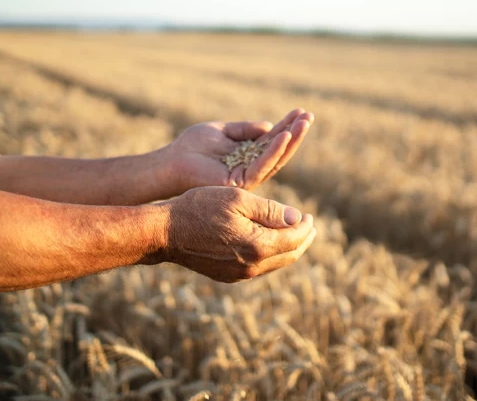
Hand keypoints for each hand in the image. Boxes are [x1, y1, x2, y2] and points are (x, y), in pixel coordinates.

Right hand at [156, 187, 315, 282]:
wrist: (166, 232)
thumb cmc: (200, 208)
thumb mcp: (238, 199)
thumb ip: (271, 210)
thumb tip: (298, 219)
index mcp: (258, 246)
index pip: (294, 239)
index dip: (306, 226)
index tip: (310, 215)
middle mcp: (252, 267)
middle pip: (289, 255)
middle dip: (302, 240)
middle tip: (309, 226)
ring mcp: (239, 275)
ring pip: (275, 264)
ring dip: (288, 249)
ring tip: (294, 234)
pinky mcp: (228, 276)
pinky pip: (259, 268)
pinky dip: (270, 255)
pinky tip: (269, 243)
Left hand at [168, 109, 313, 191]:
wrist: (172, 161)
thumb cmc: (192, 146)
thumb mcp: (223, 130)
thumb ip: (245, 129)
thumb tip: (270, 126)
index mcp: (247, 155)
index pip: (272, 140)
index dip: (287, 126)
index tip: (301, 111)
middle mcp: (251, 168)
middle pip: (279, 151)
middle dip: (295, 133)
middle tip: (309, 116)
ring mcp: (247, 177)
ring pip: (275, 159)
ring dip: (290, 140)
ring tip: (303, 123)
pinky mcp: (240, 182)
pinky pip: (262, 165)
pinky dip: (274, 151)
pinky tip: (284, 136)